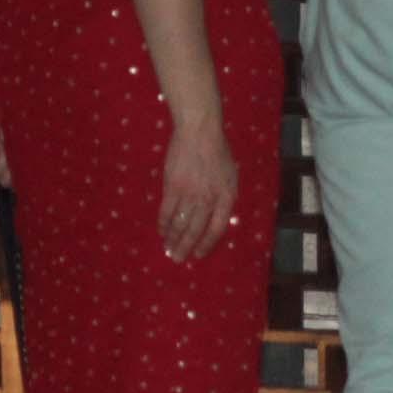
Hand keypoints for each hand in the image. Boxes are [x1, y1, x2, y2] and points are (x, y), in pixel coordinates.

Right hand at [160, 116, 235, 262]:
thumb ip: (225, 198)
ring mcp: (189, 194)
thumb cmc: (218, 153)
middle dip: (185, 247)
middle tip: (177, 259)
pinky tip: (161, 231)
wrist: (200, 133)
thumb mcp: (231, 176)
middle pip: (195, 230)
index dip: (207, 244)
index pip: (217, 229)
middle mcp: (208, 200)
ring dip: (172, 239)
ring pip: (179, 224)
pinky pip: (166, 212)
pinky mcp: (172, 188)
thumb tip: (217, 219)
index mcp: (226, 197)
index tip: (198, 254)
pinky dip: (163, 224)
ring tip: (168, 250)